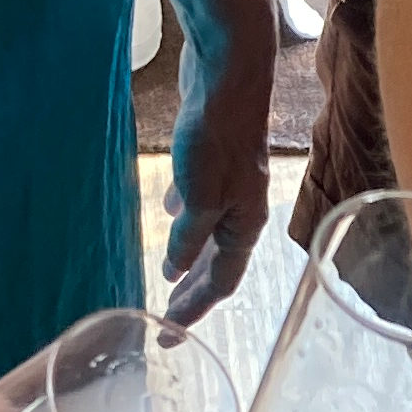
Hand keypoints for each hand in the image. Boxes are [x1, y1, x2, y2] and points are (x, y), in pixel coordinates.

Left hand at [164, 40, 276, 327]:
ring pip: (209, 232)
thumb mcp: (201, 198)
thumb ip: (188, 239)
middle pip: (217, 263)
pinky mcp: (214, 158)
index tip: (169, 337)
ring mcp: (229, 184)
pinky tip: (169, 209)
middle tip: (166, 318)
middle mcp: (242, 210)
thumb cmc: (218, 136)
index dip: (193, 312)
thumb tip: (175, 270)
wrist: (229, 74)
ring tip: (170, 275)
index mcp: (245, 225)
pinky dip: (185, 215)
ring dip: (190, 255)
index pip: (219, 283)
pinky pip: (200, 200)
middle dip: (192, 291)